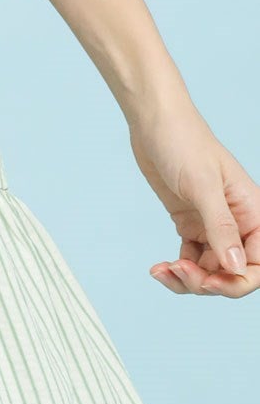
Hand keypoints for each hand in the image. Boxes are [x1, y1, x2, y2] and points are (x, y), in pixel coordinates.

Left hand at [128, 94, 259, 297]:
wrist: (153, 121)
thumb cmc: (184, 141)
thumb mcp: (203, 185)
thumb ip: (222, 228)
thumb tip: (238, 267)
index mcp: (254, 212)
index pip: (259, 264)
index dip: (237, 281)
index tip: (209, 281)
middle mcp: (238, 222)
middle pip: (233, 272)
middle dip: (208, 282)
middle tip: (180, 273)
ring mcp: (213, 224)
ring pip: (210, 270)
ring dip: (189, 279)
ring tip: (163, 271)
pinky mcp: (190, 223)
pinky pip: (191, 259)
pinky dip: (177, 268)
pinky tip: (160, 268)